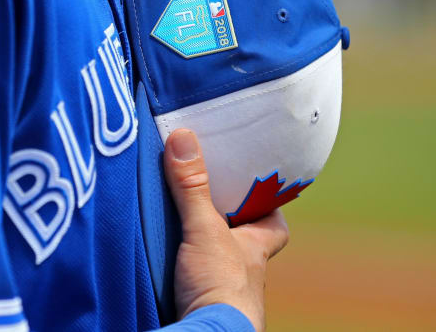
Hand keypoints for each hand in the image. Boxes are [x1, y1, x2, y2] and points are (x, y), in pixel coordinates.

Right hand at [163, 129, 289, 330]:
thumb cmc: (221, 287)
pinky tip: (161, 251)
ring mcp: (220, 283)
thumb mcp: (204, 229)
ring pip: (214, 254)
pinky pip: (190, 271)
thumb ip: (192, 187)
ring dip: (198, 239)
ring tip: (173, 214)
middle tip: (203, 193)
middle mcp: (243, 266)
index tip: (253, 185)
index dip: (267, 204)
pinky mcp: (197, 297)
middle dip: (224, 218)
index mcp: (255, 247)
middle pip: (240, 235)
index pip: (274, 224)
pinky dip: (179, 261)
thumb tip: (183, 137)